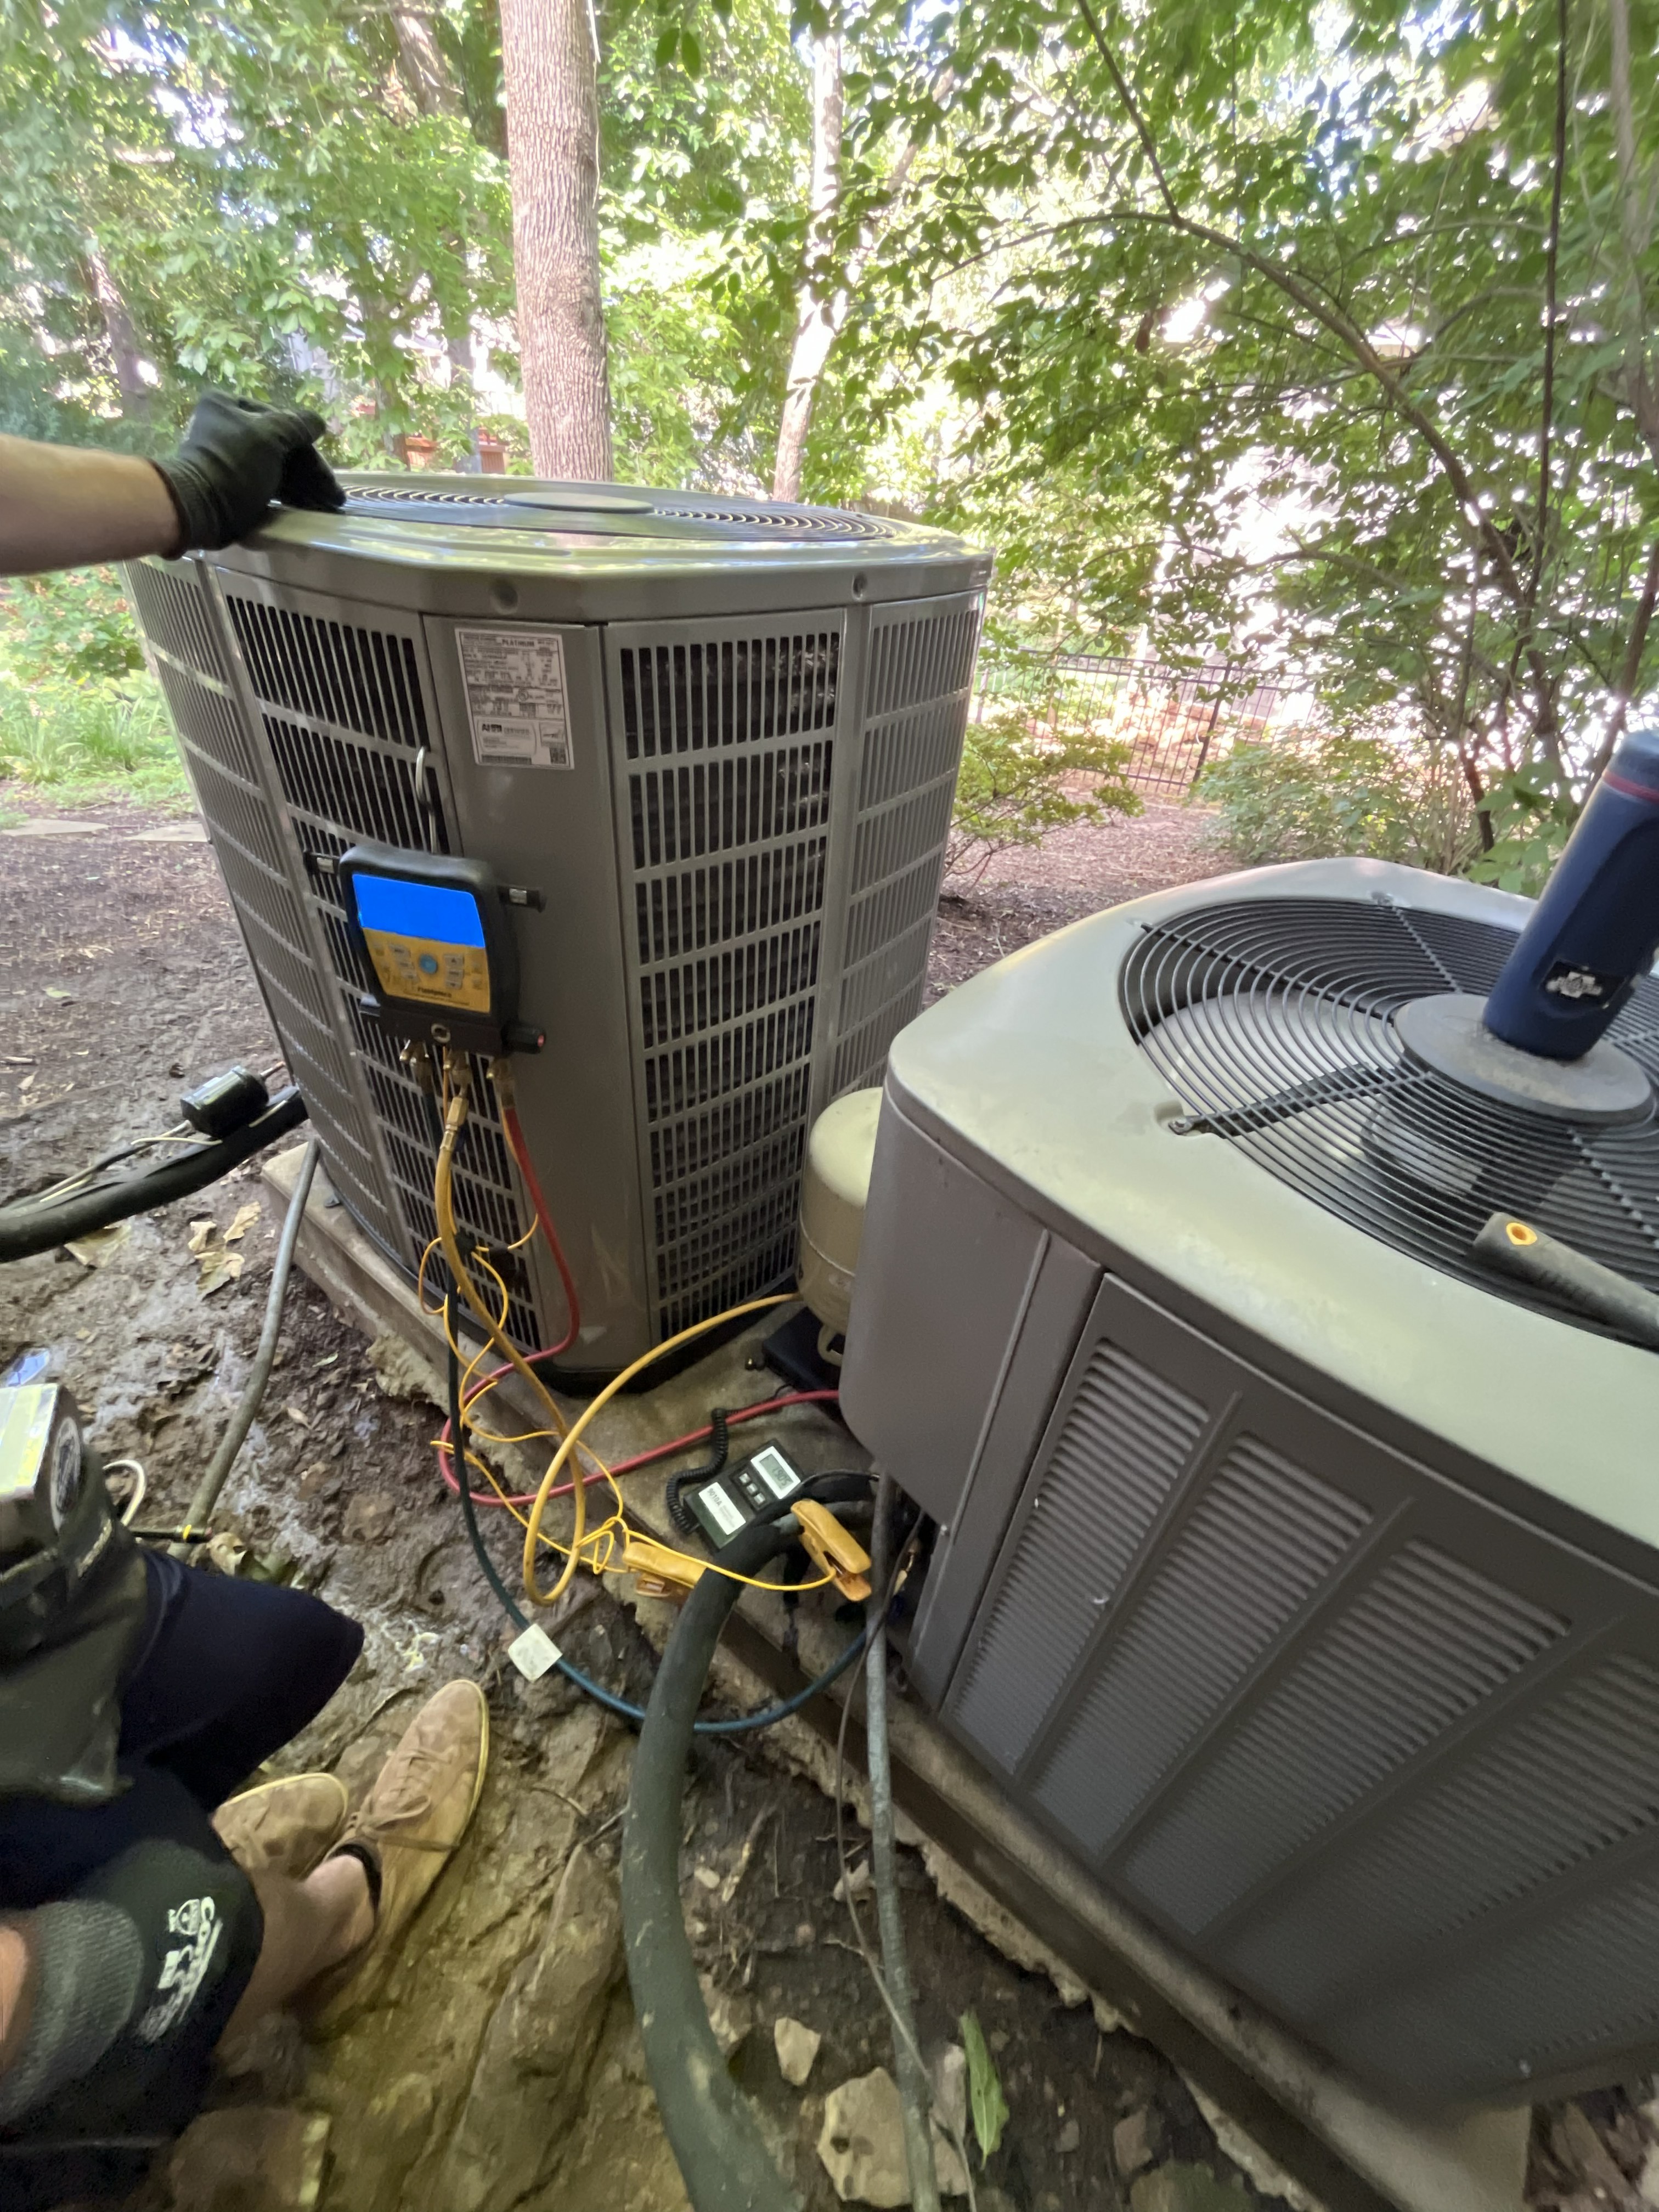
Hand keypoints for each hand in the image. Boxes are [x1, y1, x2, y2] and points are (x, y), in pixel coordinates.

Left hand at [152, 391, 345, 552]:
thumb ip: (297, 425)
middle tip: (334, 496)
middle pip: (281, 446)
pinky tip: (308, 507)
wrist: (199, 506)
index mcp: (230, 405)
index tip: (328, 471)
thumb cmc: (233, 464)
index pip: (281, 421)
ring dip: (305, 487)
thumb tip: (318, 421)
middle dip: (310, 472)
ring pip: (277, 468)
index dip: (308, 446)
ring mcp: (231, 457)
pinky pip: (268, 485)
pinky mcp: (233, 484)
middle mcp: (229, 427)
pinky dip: (289, 495)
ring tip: (329, 506)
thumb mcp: (270, 436)